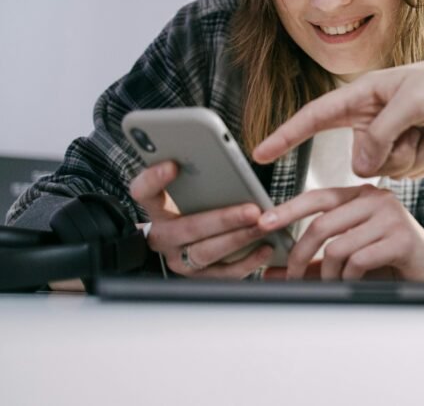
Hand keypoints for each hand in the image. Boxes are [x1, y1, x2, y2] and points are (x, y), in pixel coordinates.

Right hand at [130, 160, 272, 277]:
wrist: (181, 248)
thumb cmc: (192, 209)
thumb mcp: (190, 193)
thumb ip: (198, 178)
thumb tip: (221, 157)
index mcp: (157, 210)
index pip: (144, 192)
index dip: (154, 179)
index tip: (173, 164)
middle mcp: (163, 237)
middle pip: (188, 227)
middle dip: (224, 219)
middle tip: (252, 210)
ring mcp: (180, 260)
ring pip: (206, 252)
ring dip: (239, 238)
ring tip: (263, 225)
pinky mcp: (198, 278)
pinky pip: (223, 274)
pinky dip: (247, 261)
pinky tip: (266, 247)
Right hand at [252, 52, 423, 178]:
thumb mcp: (411, 104)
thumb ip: (380, 135)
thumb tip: (359, 167)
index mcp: (362, 96)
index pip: (314, 117)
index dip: (286, 136)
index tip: (261, 153)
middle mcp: (372, 118)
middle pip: (362, 159)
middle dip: (394, 152)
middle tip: (417, 127)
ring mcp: (391, 137)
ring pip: (389, 171)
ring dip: (416, 155)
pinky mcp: (410, 151)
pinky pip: (411, 175)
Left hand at [257, 185, 423, 281]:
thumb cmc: (391, 261)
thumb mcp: (347, 257)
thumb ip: (313, 261)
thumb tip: (271, 271)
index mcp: (362, 196)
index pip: (318, 197)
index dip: (288, 209)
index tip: (263, 223)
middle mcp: (377, 199)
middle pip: (322, 225)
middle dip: (300, 256)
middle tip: (291, 277)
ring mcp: (392, 217)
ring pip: (337, 247)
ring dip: (327, 274)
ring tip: (333, 284)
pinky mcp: (402, 238)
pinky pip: (358, 261)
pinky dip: (349, 279)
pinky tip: (356, 282)